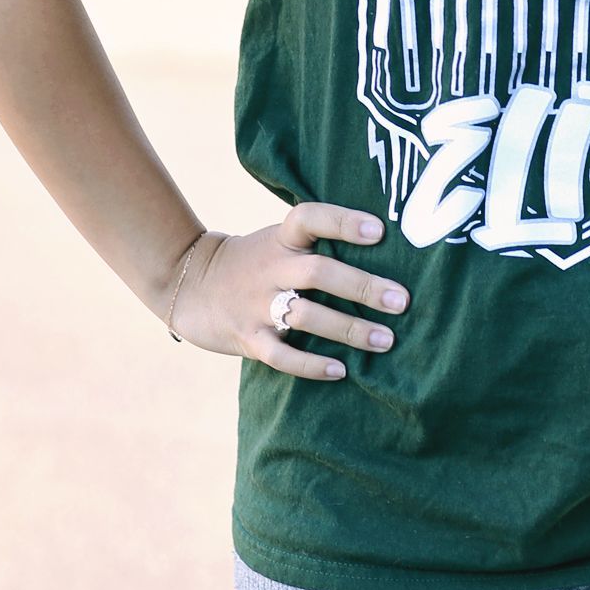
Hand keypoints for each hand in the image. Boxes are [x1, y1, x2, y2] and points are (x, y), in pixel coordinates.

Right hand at [170, 202, 409, 378]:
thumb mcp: (278, 240)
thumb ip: (317, 242)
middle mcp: (271, 268)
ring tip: (387, 340)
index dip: (343, 221)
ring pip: (307, 317)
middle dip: (363, 287)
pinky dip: (311, 365)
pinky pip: (281, 356)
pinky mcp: (247, 338)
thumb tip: (387, 247)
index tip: (379, 231)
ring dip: (349, 329)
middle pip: (319, 272)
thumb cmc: (254, 261)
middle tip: (401, 300)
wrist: (188, 283)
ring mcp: (256, 305)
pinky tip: (341, 370)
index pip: (310, 218)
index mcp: (281, 238)